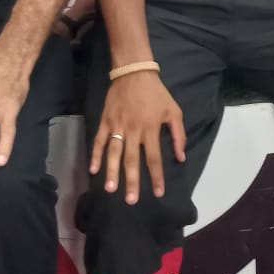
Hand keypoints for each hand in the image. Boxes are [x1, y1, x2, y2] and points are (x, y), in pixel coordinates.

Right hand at [90, 73, 185, 204]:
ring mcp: (117, 125)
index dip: (156, 177)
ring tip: (111, 189)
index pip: (154, 158)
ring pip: (114, 152)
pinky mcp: (106, 120)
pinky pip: (99, 140)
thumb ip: (178, 135)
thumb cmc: (156, 93)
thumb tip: (180, 157)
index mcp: (151, 129)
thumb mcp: (174, 111)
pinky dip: (95, 154)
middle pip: (132, 160)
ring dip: (112, 171)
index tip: (158, 193)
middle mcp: (133, 130)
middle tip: (131, 200)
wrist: (134, 72)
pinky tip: (93, 169)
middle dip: (132, 181)